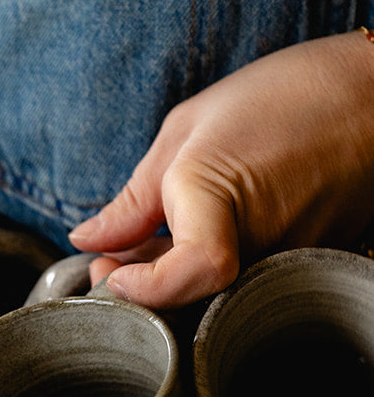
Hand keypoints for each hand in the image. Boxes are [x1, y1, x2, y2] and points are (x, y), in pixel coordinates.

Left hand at [69, 32, 373, 308]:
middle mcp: (262, 240)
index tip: (110, 274)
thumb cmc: (283, 96)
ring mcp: (290, 259)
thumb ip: (134, 196)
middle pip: (190, 300)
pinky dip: (213, 271)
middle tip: (112, 264)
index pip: (186, 276)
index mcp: (220, 194)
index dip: (142, 289)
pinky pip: (246, 283)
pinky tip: (200, 237)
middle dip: (140, 291)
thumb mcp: (186, 130)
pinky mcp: (307, 266)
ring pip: (215, 295)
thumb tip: (87, 240)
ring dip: (173, 279)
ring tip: (153, 240)